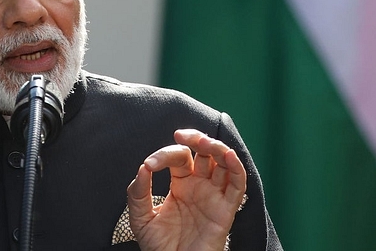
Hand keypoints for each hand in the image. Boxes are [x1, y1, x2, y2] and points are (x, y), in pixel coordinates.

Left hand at [127, 129, 246, 250]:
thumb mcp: (140, 217)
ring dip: (217, 148)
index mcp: (181, 183)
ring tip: (204, 143)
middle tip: (183, 136)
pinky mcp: (226, 210)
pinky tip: (228, 156)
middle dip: (196, 139)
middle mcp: (200, 186)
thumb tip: (142, 168)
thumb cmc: (160, 246)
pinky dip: (236, 168)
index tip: (149, 165)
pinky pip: (237, 186)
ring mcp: (214, 196)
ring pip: (223, 163)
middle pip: (205, 153)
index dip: (164, 155)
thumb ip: (138, 192)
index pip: (179, 157)